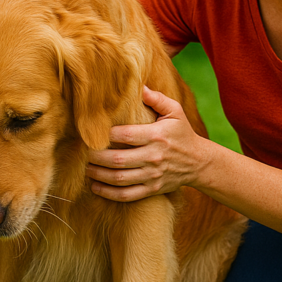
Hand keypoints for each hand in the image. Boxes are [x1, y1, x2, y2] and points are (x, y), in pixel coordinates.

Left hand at [87, 86, 208, 201]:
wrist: (199, 162)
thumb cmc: (182, 133)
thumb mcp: (175, 111)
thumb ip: (156, 99)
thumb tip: (139, 86)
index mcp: (156, 136)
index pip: (126, 135)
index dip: (107, 135)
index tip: (92, 132)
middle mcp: (154, 157)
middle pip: (118, 160)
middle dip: (96, 157)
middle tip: (82, 152)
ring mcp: (152, 175)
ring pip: (120, 179)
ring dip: (98, 175)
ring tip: (85, 168)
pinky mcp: (152, 189)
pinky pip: (127, 195)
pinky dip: (109, 193)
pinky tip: (95, 186)